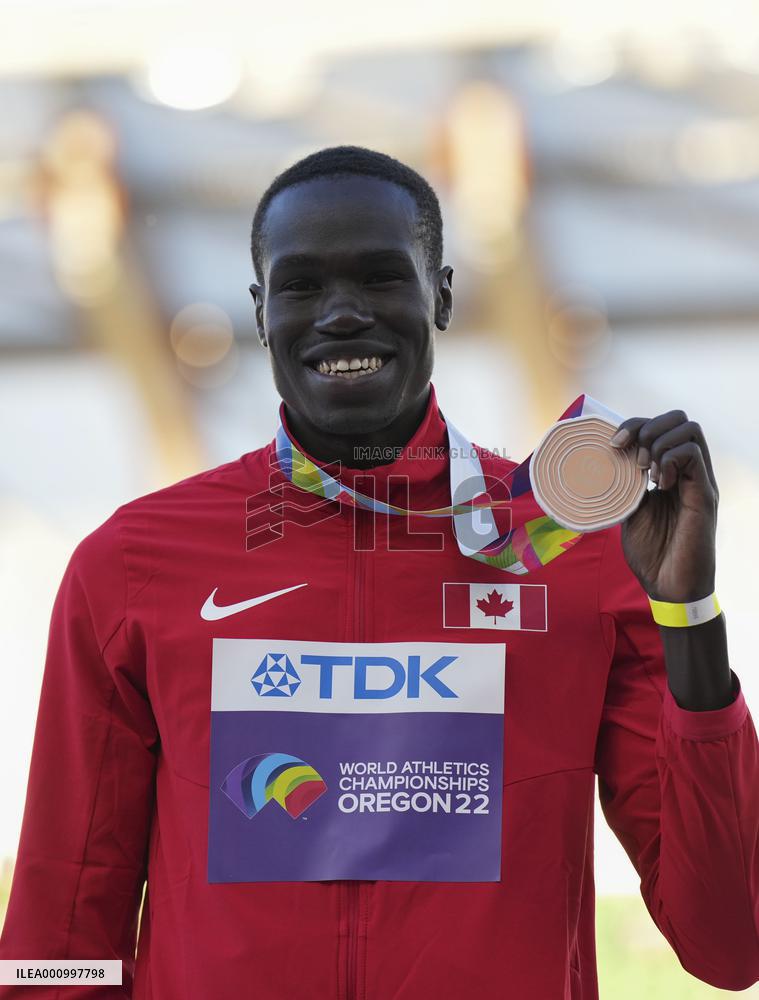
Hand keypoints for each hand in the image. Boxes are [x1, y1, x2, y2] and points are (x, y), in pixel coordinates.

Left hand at [610, 410, 718, 602]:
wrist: (668, 587)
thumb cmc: (651, 554)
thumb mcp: (629, 511)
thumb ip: (625, 487)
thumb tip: (604, 465)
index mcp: (670, 473)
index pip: (659, 427)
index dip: (634, 425)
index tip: (613, 444)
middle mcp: (688, 472)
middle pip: (679, 419)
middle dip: (648, 426)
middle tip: (631, 454)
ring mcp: (699, 481)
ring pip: (689, 429)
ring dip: (658, 442)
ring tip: (645, 470)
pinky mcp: (705, 495)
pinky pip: (693, 455)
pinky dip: (670, 459)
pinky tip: (658, 483)